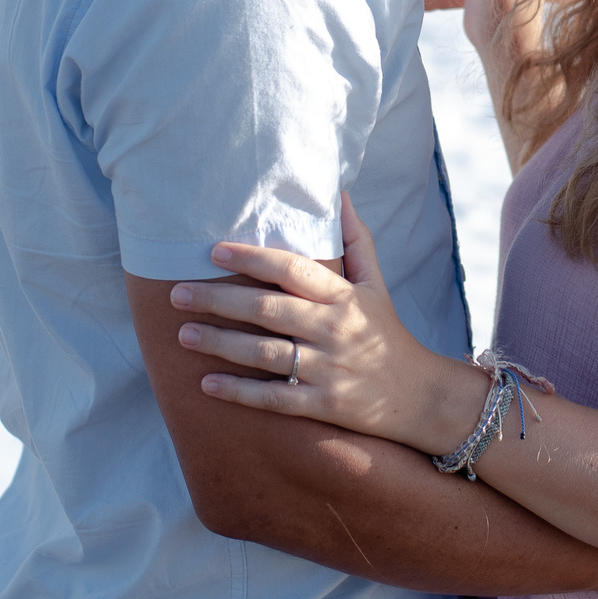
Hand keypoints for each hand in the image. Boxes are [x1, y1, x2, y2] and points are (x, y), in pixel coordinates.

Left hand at [173, 193, 483, 453]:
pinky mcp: (323, 404)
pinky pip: (274, 398)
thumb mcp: (376, 284)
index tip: (213, 252)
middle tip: (177, 294)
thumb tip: (338, 194)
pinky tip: (206, 385)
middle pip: (268, 310)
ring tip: (183, 334)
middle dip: (219, 300)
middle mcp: (334, 330)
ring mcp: (328, 369)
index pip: (292, 270)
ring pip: (265, 354)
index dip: (252, 259)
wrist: (420, 397)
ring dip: (220, 343)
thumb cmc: (387, 333)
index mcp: (343, 296)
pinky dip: (239, 392)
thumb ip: (354, 240)